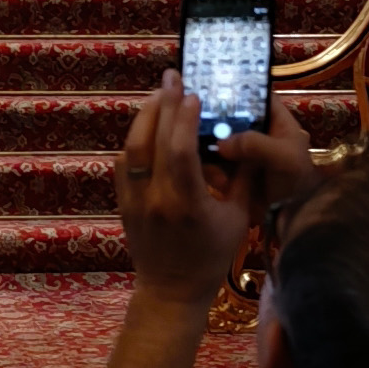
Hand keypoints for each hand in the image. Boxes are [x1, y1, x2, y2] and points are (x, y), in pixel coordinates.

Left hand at [113, 80, 258, 304]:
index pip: (180, 151)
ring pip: (131, 148)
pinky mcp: (123, 203)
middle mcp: (155, 200)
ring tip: (161, 95)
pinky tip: (149, 126)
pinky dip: (136, 139)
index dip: (184, 117)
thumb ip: (241, 177)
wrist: (171, 291)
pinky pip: (124, 163)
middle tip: (172, 76)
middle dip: (161, 104)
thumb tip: (246, 136)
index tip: (193, 92)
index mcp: (187, 205)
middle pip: (151, 141)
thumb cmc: (210, 256)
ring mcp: (134, 202)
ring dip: (145, 117)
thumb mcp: (236, 219)